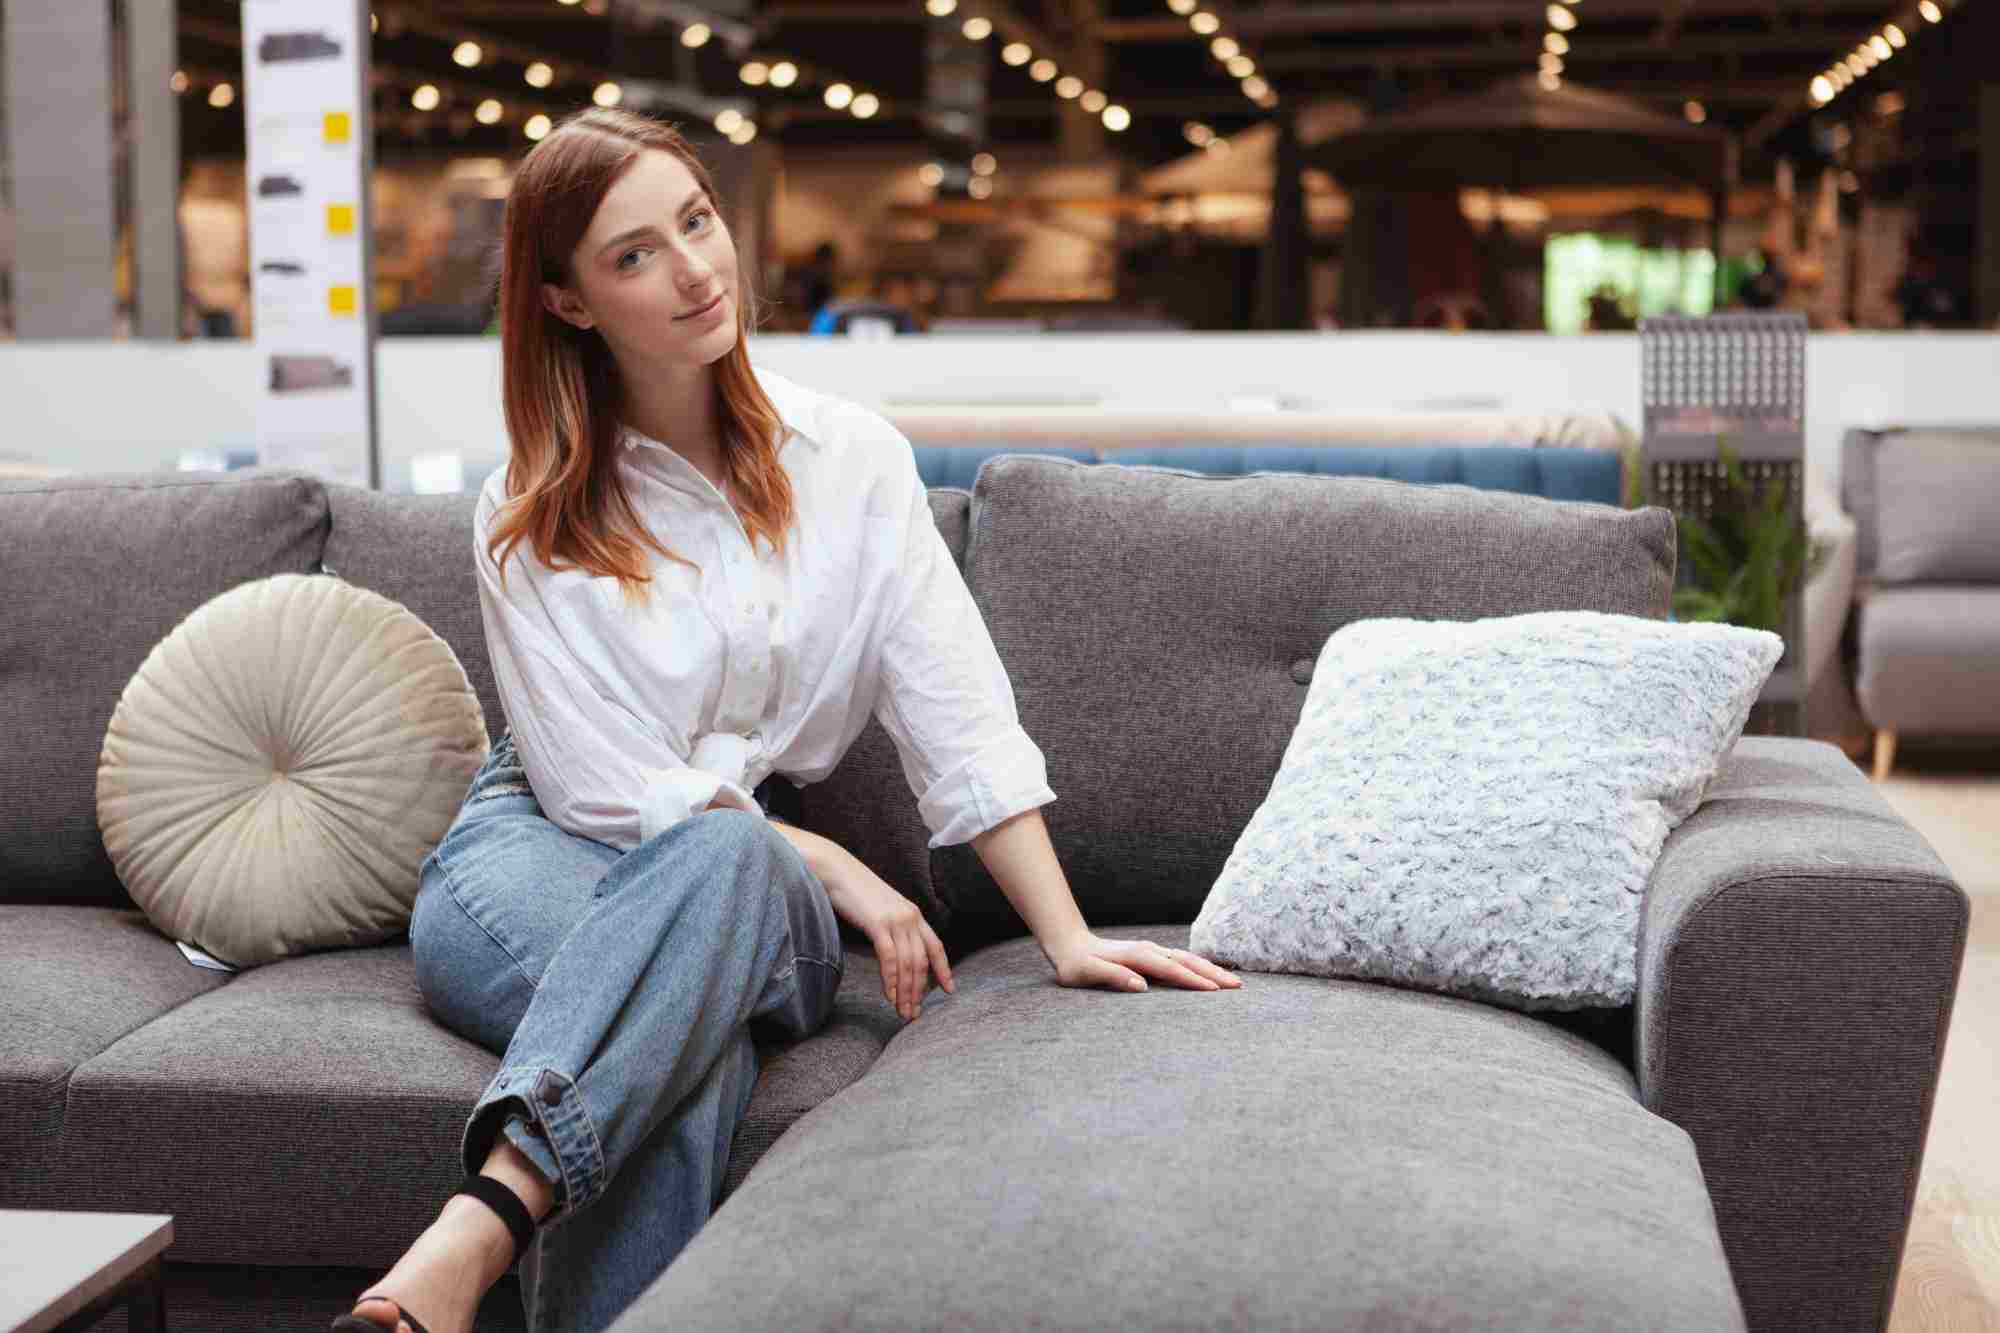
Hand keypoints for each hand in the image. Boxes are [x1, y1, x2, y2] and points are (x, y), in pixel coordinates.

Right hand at [815, 847, 953, 1022]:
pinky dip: (890, 980)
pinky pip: (889, 958)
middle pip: (922, 961)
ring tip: (902, 1011)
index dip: (944, 970)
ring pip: (907, 964)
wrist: (836, 870)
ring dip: (905, 991)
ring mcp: (896, 920)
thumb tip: (896, 953)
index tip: (949, 990)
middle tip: (914, 1013)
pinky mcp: (878, 924)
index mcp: (914, 914)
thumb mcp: (883, 909)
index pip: (936, 946)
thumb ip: (893, 928)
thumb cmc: (855, 892)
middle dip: (919, 991)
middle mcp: (910, 918)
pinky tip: (889, 995)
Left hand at [1044, 932, 1242, 993]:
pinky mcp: (1152, 955)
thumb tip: (1141, 986)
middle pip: (1187, 961)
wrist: (1071, 945)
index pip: (1171, 970)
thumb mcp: (1087, 973)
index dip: (1193, 980)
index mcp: (1137, 956)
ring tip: (1233, 981)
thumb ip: (1113, 977)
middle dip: (1212, 973)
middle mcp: (1149, 951)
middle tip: (1237, 986)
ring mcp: (1152, 951)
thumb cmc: (1077, 965)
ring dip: (1210, 969)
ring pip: (1187, 959)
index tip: (1214, 990)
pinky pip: (1181, 960)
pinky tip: (1210, 974)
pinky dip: (1200, 967)